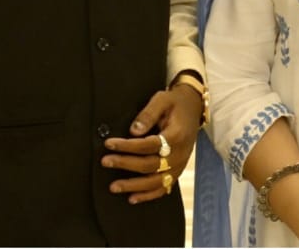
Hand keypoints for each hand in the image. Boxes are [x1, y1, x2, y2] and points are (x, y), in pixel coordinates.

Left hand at [102, 87, 203, 203]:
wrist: (193, 107)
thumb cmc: (175, 103)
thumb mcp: (162, 100)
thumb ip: (148, 114)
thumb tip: (133, 131)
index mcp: (176, 136)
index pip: (148, 145)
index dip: (127, 146)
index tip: (109, 144)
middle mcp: (180, 154)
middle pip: (149, 165)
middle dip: (125, 164)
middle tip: (105, 161)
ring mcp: (180, 165)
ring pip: (155, 181)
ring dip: (133, 186)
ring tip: (114, 187)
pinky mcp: (177, 171)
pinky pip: (163, 187)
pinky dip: (148, 195)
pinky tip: (132, 198)